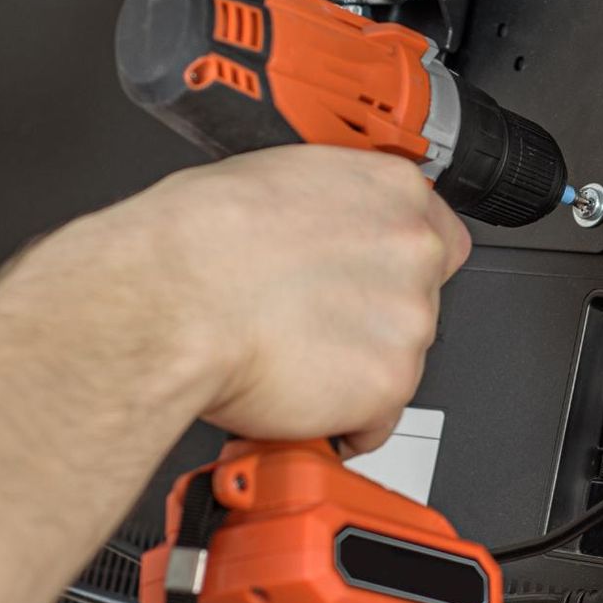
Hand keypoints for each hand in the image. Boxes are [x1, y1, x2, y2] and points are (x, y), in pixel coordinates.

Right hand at [0, 146, 470, 453]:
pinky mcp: (388, 385)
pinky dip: (341, 422)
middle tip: (312, 323)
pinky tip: (296, 397)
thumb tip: (319, 224)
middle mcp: (412, 249)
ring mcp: (408, 319)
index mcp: (389, 189)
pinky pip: (377, 419)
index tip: (371, 281)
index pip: (436, 232)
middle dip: (371, 319)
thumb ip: (326, 206)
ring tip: (290, 359)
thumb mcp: (270, 180)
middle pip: (418, 299)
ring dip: (354, 369)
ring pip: (399, 359)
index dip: (394, 269)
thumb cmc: (193, 242)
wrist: (167, 303)